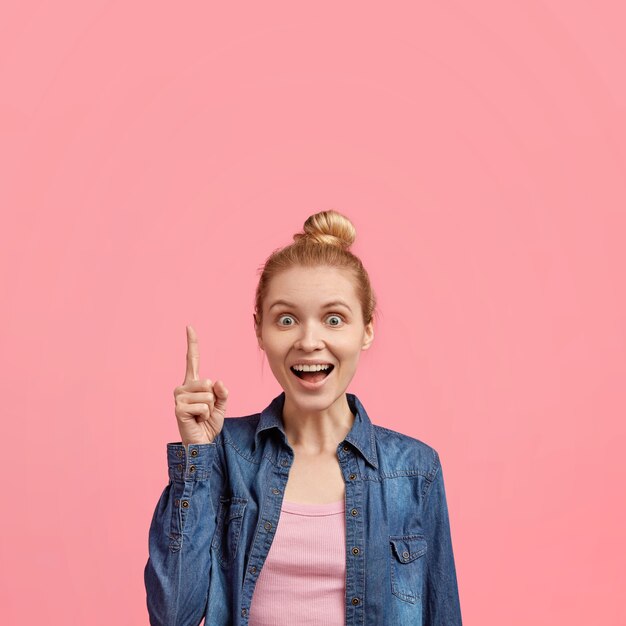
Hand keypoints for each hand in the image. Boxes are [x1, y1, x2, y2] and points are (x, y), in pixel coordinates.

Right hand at [173, 325, 227, 444]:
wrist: (201, 443)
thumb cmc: (208, 423)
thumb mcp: (221, 405)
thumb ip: (222, 392)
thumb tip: (217, 382)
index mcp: (193, 383)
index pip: (192, 359)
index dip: (192, 343)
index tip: (189, 327)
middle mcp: (183, 387)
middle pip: (208, 382)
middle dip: (213, 399)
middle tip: (205, 411)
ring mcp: (179, 397)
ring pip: (207, 396)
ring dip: (209, 409)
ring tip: (200, 417)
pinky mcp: (178, 408)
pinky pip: (203, 406)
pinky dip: (205, 416)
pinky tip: (196, 421)